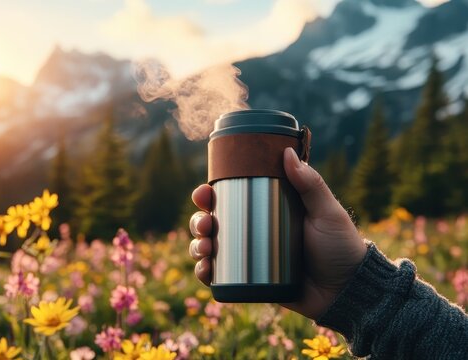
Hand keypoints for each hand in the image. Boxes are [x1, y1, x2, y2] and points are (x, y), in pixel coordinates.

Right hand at [189, 148, 367, 318]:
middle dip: (199, 221)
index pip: (230, 198)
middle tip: (206, 224)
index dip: (209, 195)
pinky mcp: (250, 283)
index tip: (203, 193)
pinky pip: (219, 277)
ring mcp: (250, 257)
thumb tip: (287, 153)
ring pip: (210, 248)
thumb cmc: (341, 247)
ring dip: (197, 246)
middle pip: (213, 222)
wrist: (349, 291)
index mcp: (266, 211)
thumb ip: (311, 184)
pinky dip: (205, 273)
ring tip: (205, 248)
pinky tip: (205, 271)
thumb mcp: (327, 212)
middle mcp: (253, 232)